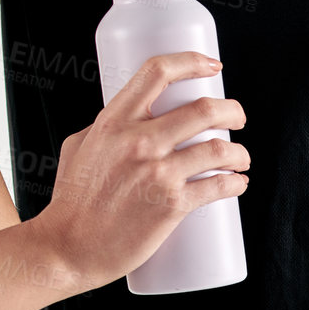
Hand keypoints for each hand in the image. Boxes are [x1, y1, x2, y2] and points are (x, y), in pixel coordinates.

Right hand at [42, 52, 248, 286]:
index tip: (211, 66)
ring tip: (241, 158)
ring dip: (240, 152)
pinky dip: (236, 183)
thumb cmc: (71, 200)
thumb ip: (104, 128)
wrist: (67, 248)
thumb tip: (134, 121)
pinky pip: (217, 187)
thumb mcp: (79, 147)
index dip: (191, 61)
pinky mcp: (171, 206)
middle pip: (203, 109)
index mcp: (114, 121)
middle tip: (237, 118)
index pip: (157, 72)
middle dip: (232, 110)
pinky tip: (238, 183)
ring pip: (217, 149)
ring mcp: (157, 173)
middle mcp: (138, 141)